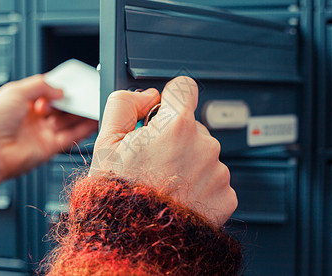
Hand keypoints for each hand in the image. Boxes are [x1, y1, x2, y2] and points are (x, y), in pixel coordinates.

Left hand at [0, 75, 97, 180]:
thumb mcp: (15, 91)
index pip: (46, 91)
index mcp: (21, 102)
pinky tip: (93, 119)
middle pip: (59, 106)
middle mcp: (32, 118)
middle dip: (72, 99)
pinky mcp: (49, 148)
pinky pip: (71, 136)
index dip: (60, 86)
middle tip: (85, 92)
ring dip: (81, 113)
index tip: (74, 82)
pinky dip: (84, 129)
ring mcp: (41, 133)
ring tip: (93, 103)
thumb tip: (60, 89)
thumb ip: (41, 85)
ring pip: (68, 121)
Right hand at [90, 76, 236, 225]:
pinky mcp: (226, 196)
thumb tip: (146, 96)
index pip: (184, 88)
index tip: (164, 110)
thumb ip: (124, 105)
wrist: (136, 242)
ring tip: (165, 182)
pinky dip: (200, 185)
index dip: (170, 97)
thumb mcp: (105, 142)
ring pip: (204, 154)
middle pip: (192, 126)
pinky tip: (180, 197)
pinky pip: (214, 179)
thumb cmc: (119, 196)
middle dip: (175, 137)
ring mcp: (218, 172)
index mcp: (175, 127)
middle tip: (153, 160)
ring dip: (188, 162)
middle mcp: (203, 146)